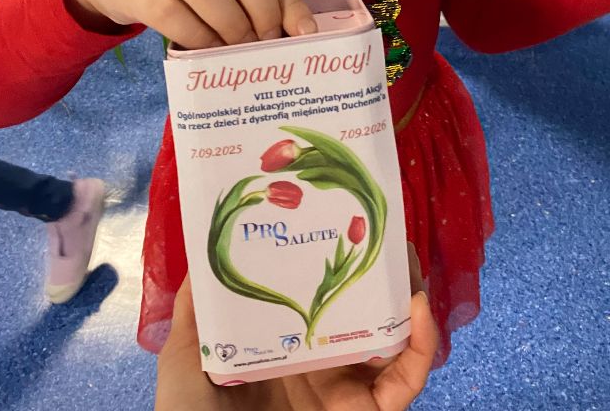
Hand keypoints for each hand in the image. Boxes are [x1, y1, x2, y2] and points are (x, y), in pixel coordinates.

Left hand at [155, 246, 437, 410]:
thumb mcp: (185, 355)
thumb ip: (197, 310)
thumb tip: (201, 253)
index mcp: (287, 348)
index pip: (323, 298)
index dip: (340, 263)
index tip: (346, 220)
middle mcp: (325, 365)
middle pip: (369, 313)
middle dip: (384, 273)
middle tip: (387, 232)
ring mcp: (351, 390)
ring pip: (399, 339)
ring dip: (412, 297)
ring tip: (408, 260)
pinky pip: (408, 378)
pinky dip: (423, 343)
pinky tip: (419, 306)